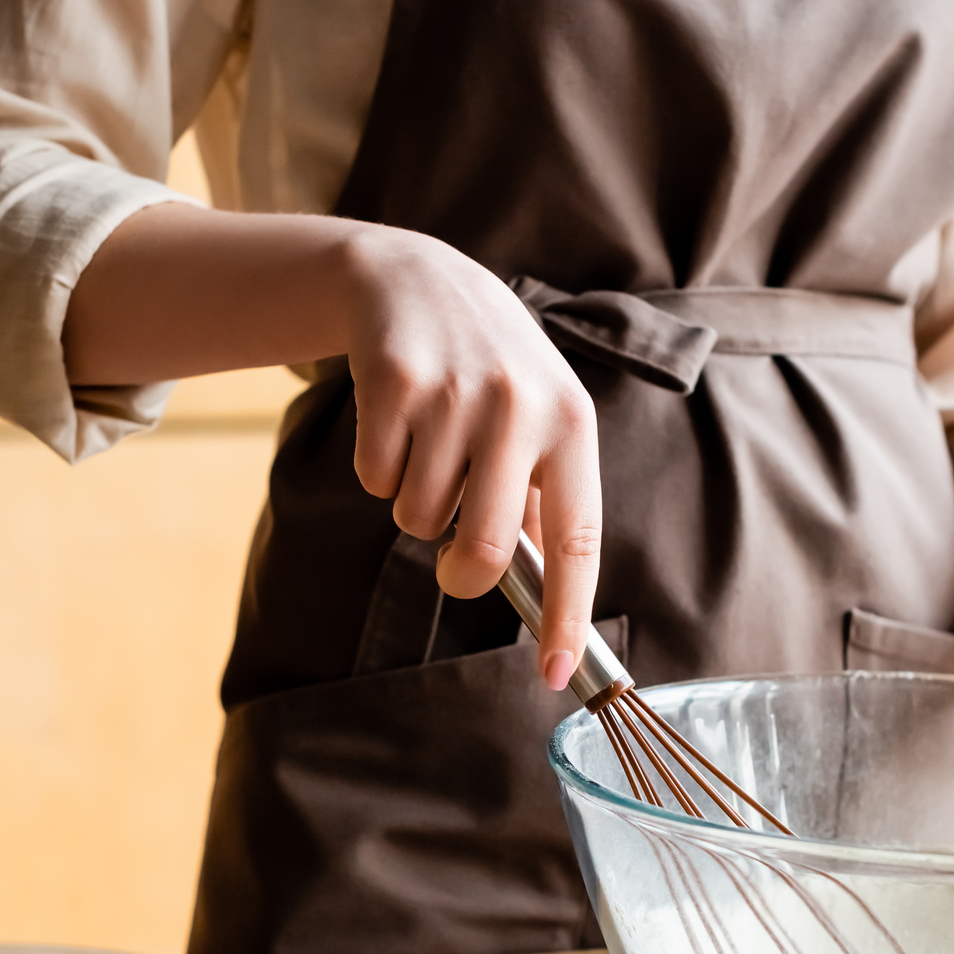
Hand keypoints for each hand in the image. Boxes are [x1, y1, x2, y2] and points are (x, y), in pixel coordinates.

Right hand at [340, 227, 601, 690]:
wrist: (418, 280)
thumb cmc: (489, 371)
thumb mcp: (536, 417)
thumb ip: (538, 498)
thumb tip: (539, 595)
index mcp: (571, 424)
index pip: (578, 540)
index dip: (569, 614)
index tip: (556, 674)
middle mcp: (519, 406)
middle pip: (483, 547)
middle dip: (460, 574)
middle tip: (452, 562)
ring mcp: (454, 393)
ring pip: (419, 517)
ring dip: (415, 503)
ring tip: (430, 447)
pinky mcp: (393, 382)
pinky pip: (375, 479)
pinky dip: (379, 470)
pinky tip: (398, 422)